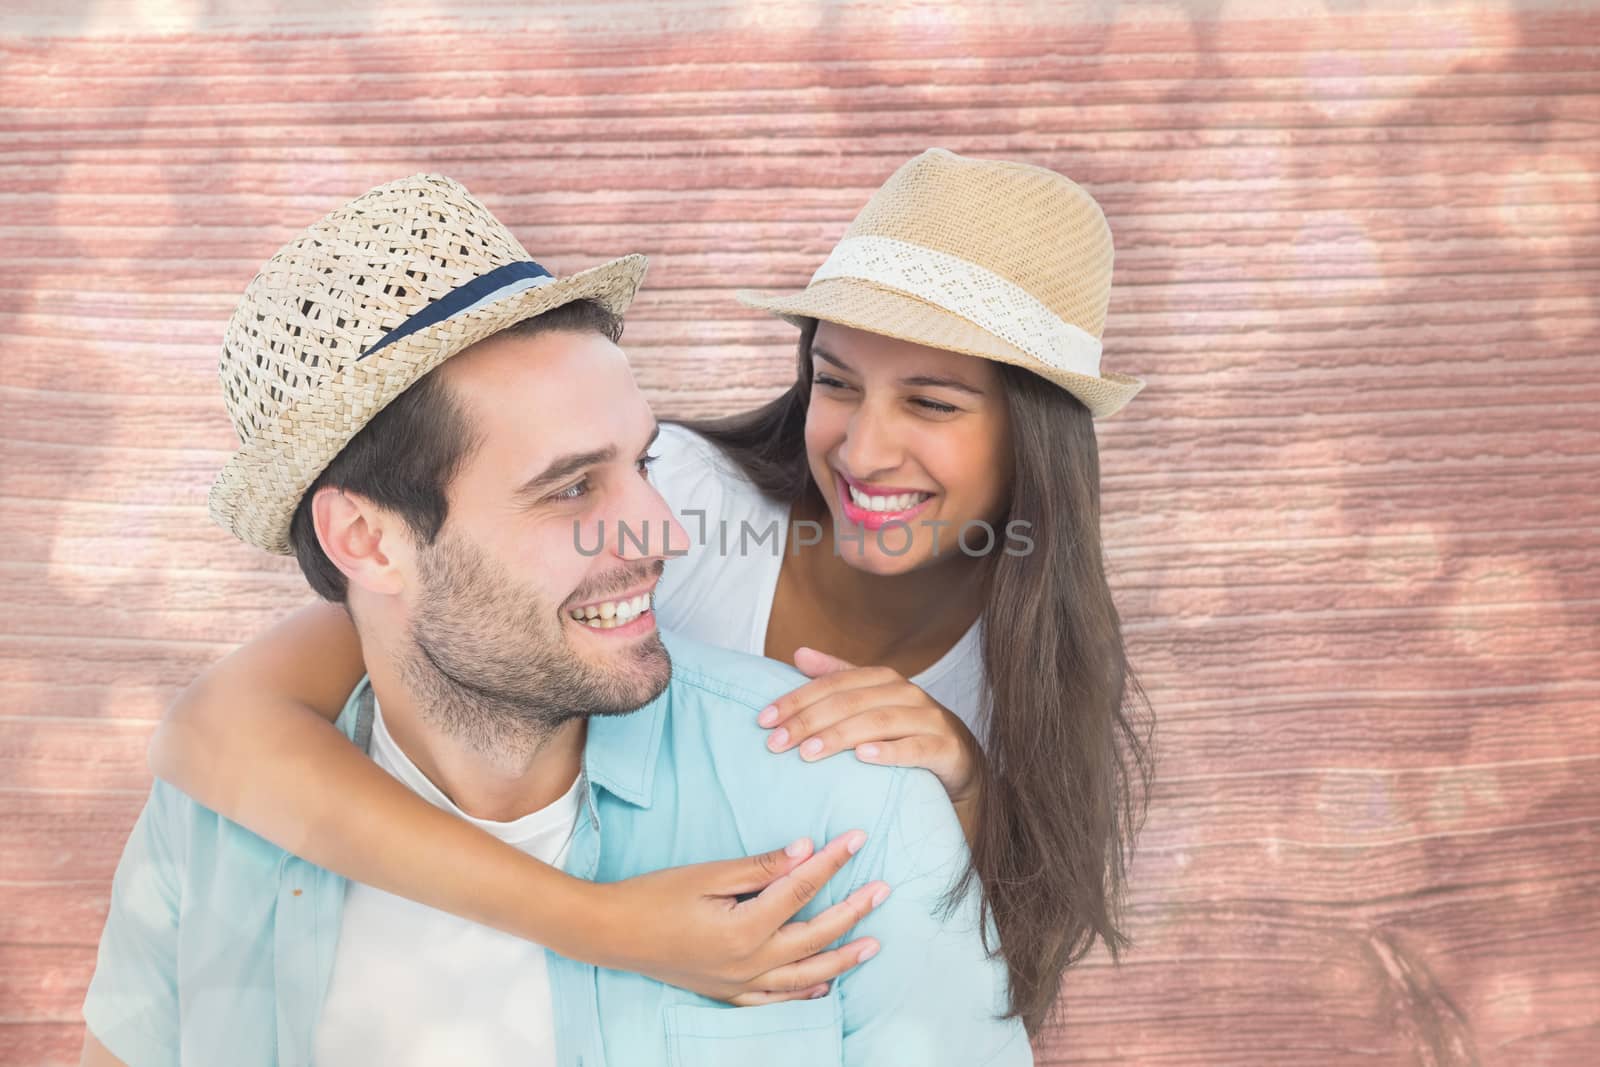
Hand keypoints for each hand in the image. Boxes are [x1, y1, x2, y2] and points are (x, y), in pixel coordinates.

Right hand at [592, 831, 890, 1005]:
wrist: (612, 934)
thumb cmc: (655, 896)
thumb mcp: (708, 874)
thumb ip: (760, 867)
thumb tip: (805, 850)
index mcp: (745, 928)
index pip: (802, 888)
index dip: (833, 862)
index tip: (858, 838)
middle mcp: (749, 963)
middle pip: (815, 936)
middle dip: (853, 911)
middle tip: (883, 890)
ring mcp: (740, 983)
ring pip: (804, 974)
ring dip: (840, 958)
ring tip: (872, 945)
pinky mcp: (727, 992)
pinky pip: (776, 998)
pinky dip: (804, 992)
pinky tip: (822, 985)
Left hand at [759, 648, 983, 808]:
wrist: (960, 762)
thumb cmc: (906, 731)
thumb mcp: (870, 703)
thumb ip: (837, 678)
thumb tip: (798, 654)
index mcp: (882, 679)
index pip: (832, 684)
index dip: (796, 699)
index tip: (763, 720)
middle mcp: (905, 693)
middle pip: (850, 702)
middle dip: (808, 721)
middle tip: (776, 742)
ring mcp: (928, 719)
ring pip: (878, 722)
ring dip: (839, 736)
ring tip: (807, 753)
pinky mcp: (946, 747)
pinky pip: (916, 748)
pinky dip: (889, 752)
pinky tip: (863, 758)